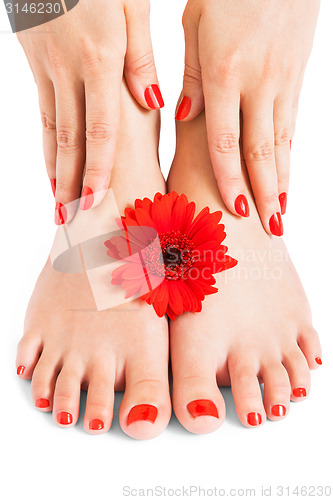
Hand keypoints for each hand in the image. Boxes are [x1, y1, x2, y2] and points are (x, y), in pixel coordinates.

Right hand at [17, 0, 162, 222]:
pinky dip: (46, 145)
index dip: (98, 167)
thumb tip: (152, 99)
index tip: (96, 200)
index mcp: (100, 58)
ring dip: (55, 172)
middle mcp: (70, 69)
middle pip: (71, 139)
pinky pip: (43, 113)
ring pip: (52, 131)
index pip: (99, 127)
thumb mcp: (130, 5)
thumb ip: (141, 56)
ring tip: (58, 205)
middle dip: (72, 182)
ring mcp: (49, 68)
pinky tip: (49, 168)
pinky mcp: (36, 63)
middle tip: (72, 219)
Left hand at [176, 0, 319, 234]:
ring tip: (280, 216)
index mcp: (225, 72)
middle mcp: (258, 83)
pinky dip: (289, 158)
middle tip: (268, 230)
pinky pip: (292, 126)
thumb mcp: (197, 25)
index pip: (226, 140)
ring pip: (282, 143)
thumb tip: (183, 115)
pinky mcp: (296, 77)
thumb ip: (191, 75)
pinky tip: (287, 180)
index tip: (235, 212)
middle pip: (261, 151)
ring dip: (282, 184)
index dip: (230, 180)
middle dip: (265, 195)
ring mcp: (282, 81)